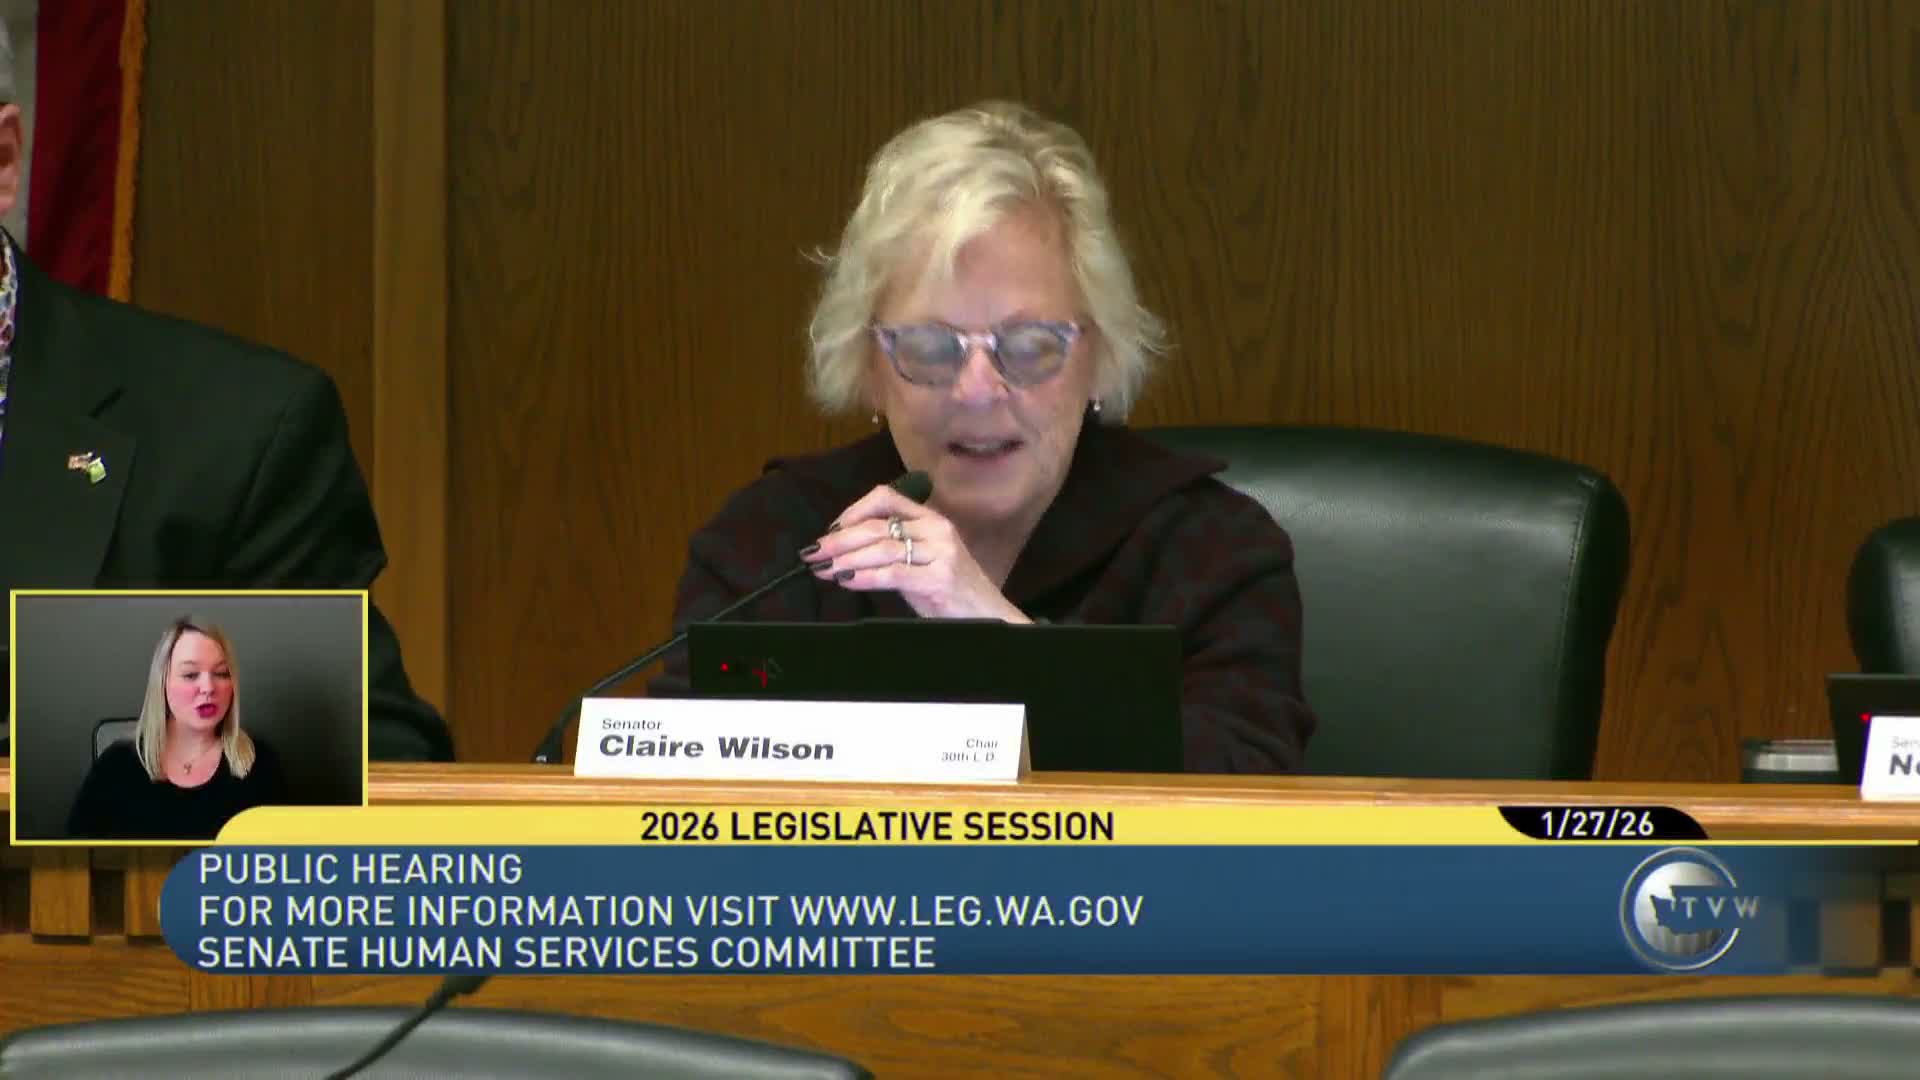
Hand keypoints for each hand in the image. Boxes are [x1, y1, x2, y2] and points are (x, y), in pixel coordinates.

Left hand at [802, 484, 1030, 621]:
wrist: (986, 613)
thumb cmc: (950, 588)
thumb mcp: (923, 557)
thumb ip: (893, 546)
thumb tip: (844, 545)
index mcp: (931, 519)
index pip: (886, 497)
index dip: (853, 510)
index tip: (832, 529)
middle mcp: (937, 530)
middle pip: (877, 526)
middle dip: (839, 539)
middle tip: (814, 552)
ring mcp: (940, 554)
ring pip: (881, 548)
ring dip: (845, 559)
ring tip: (824, 569)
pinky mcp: (938, 579)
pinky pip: (891, 574)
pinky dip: (863, 577)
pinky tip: (846, 581)